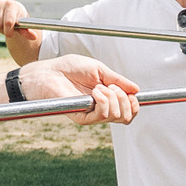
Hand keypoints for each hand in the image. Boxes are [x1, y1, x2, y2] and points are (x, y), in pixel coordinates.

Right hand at [0, 0, 33, 43]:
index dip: (8, 31)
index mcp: (12, 5)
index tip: (10, 34)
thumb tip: (34, 37)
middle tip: (5, 29)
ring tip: (0, 26)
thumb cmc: (16, 19)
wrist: (9, 10)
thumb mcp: (22, 25)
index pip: (8, 22)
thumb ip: (26, 31)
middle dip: (2, 30)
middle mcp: (1, 2)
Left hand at [20, 57, 140, 124]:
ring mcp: (92, 114)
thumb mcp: (99, 69)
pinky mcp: (82, 117)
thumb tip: (136, 90)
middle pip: (126, 117)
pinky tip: (96, 92)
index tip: (131, 93)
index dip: (134, 104)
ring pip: (117, 116)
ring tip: (99, 87)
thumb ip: (118, 80)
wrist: (49, 72)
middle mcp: (101, 108)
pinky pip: (102, 116)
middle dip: (125, 99)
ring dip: (113, 98)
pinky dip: (104, 102)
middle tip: (112, 86)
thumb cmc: (69, 68)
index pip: (129, 111)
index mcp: (107, 98)